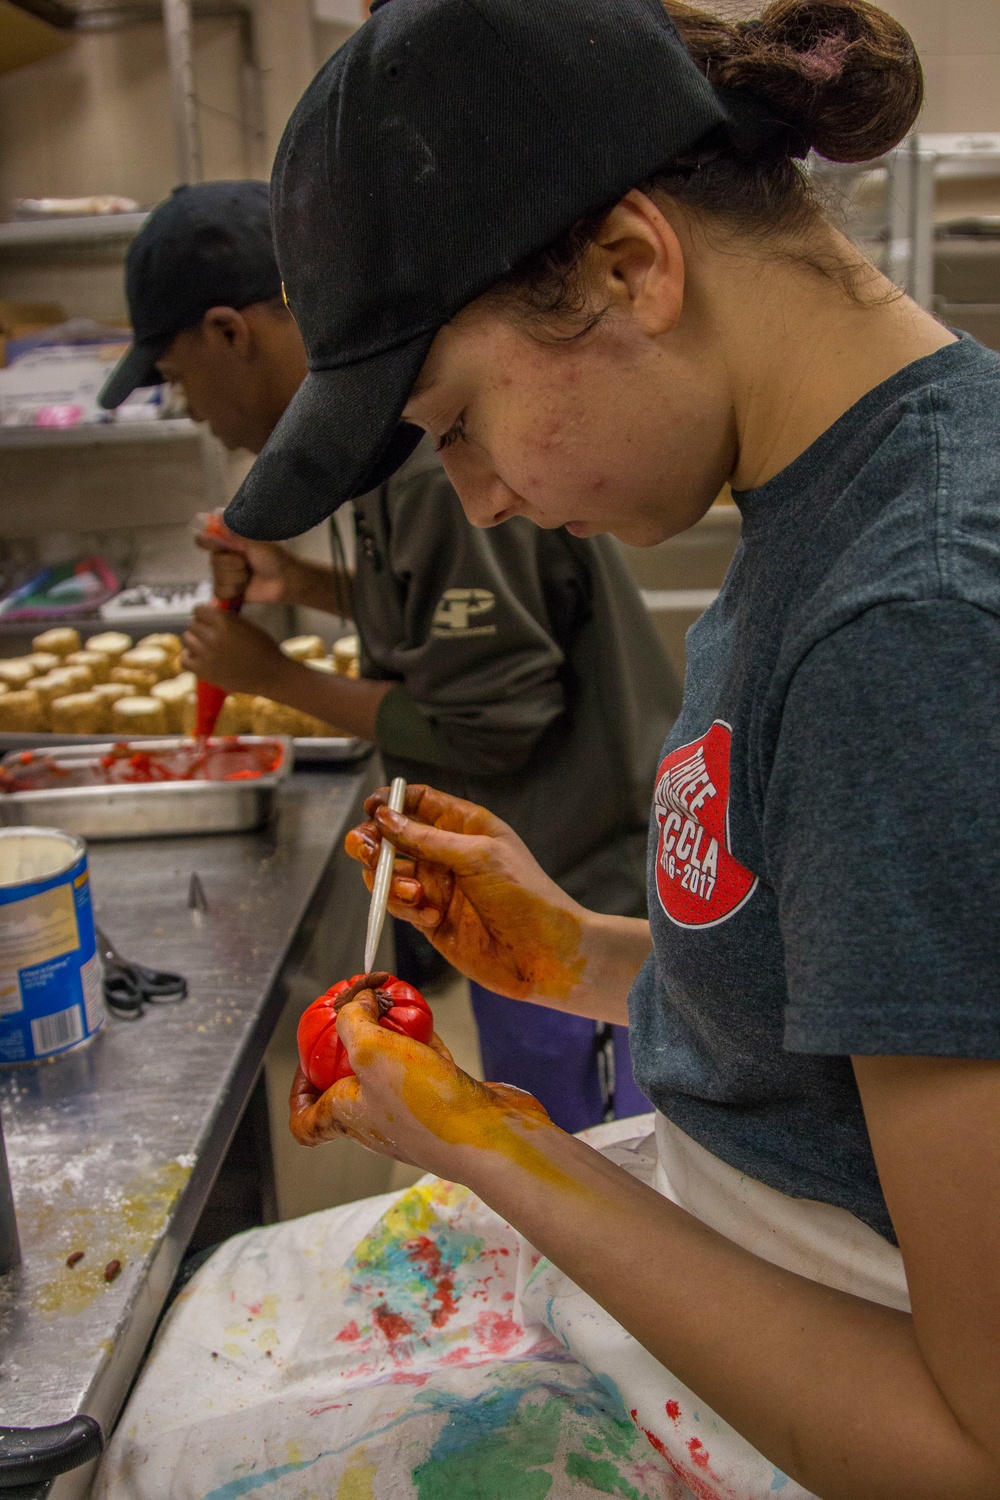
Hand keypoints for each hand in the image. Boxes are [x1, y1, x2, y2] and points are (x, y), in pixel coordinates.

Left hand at [182, 607, 287, 694]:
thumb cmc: (263, 648)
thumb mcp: (246, 625)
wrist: (271, 674)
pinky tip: (197, 656)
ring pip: (186, 639)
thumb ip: (226, 618)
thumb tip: (209, 613)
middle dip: (200, 628)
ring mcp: (206, 655)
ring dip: (194, 641)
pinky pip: (184, 659)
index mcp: (224, 622)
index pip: (198, 610)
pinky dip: (188, 656)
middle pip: (192, 625)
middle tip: (209, 634)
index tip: (207, 619)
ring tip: (204, 646)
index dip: (203, 614)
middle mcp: (212, 636)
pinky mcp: (204, 671)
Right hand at [195, 512, 299, 605]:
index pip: (205, 540)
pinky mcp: (227, 591)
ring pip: (218, 578)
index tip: (207, 543)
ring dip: (237, 579)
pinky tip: (244, 588)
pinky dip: (234, 591)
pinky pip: (220, 592)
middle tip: (247, 563)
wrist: (284, 580)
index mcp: (227, 543)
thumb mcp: (256, 543)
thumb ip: (236, 532)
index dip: (205, 542)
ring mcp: (224, 575)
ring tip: (249, 576)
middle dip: (233, 565)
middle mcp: (223, 557)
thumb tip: (219, 514)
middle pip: (214, 562)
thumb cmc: (273, 558)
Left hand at [289, 981, 553, 1177]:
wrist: (491, 1137)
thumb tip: (356, 1000)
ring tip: (391, 1003)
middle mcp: (376, 1118)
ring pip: (389, 1069)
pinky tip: (425, 1017)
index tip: (305, 1059)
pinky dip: (422, 1040)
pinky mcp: (445, 1099)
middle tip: (358, 1011)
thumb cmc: (424, 1104)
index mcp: (348, 1117)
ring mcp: (412, 1111)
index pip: (305, 1123)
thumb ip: (354, 1020)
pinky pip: (424, 1065)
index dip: (297, 1093)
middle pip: (348, 1083)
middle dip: (349, 1042)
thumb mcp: (371, 1051)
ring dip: (388, 1035)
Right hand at [345, 784, 588, 1001]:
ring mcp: (435, 886)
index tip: (372, 809)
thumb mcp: (478, 856)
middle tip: (371, 853)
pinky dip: (403, 907)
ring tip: (415, 893)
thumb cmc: (524, 895)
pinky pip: (398, 904)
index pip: (419, 802)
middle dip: (374, 842)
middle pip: (391, 836)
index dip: (392, 801)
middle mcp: (445, 852)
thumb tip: (384, 818)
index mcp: (464, 825)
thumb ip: (427, 839)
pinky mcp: (428, 917)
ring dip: (389, 880)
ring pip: (387, 872)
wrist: (542, 953)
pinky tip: (431, 916)